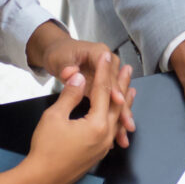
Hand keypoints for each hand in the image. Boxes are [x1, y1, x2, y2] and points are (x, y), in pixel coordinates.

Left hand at [23, 21, 133, 147]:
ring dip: (121, 115)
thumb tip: (71, 73)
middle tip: (127, 122)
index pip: (108, 73)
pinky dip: (114, 116)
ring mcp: (107, 75)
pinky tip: (118, 130)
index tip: (116, 100)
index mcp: (99, 53)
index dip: (113, 87)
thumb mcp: (60, 59)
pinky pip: (110, 102)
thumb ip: (65, 67)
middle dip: (122, 106)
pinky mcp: (104, 85)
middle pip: (116, 87)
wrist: (57, 52)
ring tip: (125, 131)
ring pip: (117, 97)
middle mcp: (108, 63)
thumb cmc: (59, 54)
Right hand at [25, 54, 126, 183]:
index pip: (103, 91)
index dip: (103, 71)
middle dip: (122, 85)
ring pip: (118, 119)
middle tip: (127, 69)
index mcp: (97, 124)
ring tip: (130, 90)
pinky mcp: (99, 152)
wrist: (42, 178)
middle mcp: (106, 135)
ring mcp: (104, 146)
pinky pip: (113, 130)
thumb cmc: (46, 148)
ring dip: (124, 102)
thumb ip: (70, 95)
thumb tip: (80, 78)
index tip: (105, 56)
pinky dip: (117, 118)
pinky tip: (117, 116)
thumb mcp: (55, 116)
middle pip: (118, 104)